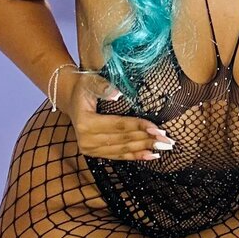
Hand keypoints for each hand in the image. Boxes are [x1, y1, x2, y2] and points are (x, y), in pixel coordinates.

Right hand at [56, 68, 173, 161]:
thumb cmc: (84, 87)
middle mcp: (86, 140)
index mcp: (85, 123)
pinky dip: (135, 156)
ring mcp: (90, 149)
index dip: (138, 126)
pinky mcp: (94, 153)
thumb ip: (103, 86)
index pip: (118, 125)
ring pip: (122, 150)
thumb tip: (118, 94)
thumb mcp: (90, 81)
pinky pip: (118, 156)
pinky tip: (150, 155)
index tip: (157, 127)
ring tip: (164, 148)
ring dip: (144, 149)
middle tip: (167, 141)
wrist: (71, 99)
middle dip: (147, 140)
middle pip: (122, 140)